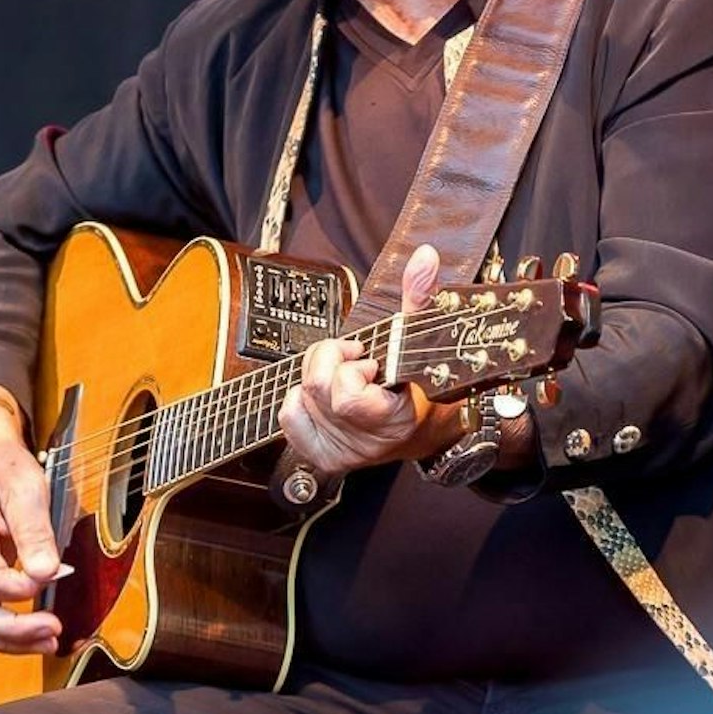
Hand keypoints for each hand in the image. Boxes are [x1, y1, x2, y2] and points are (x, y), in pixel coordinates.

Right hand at [0, 390, 63, 654]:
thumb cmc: (2, 468)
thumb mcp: (25, 488)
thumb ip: (33, 530)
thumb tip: (46, 571)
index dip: (18, 587)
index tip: (52, 576)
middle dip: (13, 631)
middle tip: (51, 629)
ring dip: (13, 639)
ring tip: (50, 639)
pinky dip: (11, 632)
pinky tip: (37, 632)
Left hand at [278, 244, 461, 477]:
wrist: (419, 429)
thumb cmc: (419, 383)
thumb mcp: (420, 339)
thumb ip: (420, 296)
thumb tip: (424, 256)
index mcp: (394, 420)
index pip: (347, 397)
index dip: (351, 369)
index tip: (371, 360)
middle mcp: (366, 443)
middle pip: (316, 388)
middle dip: (332, 361)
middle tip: (355, 360)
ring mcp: (342, 452)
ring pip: (301, 397)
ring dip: (319, 377)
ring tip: (346, 378)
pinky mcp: (322, 457)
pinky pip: (288, 416)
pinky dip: (300, 399)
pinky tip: (326, 395)